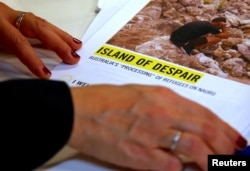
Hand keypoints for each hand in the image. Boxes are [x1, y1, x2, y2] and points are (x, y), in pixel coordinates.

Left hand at [0, 2, 81, 78]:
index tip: (46, 74)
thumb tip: (16, 77)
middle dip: (59, 43)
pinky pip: (40, 22)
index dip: (34, 59)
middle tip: (73, 57)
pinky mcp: (17, 16)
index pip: (20, 43)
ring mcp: (14, 14)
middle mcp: (9, 16)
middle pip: (40, 28)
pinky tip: (61, 38)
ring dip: (62, 36)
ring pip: (43, 23)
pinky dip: (53, 31)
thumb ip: (3, 53)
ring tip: (76, 46)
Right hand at [69, 84, 244, 170]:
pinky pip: (170, 166)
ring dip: (211, 160)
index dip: (225, 129)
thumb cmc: (107, 100)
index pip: (204, 114)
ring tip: (217, 166)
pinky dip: (181, 169)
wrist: (79, 111)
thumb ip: (166, 107)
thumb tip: (187, 122)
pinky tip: (182, 169)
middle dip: (226, 145)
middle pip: (206, 129)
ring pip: (195, 148)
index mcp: (162, 97)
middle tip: (234, 155)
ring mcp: (151, 134)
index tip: (235, 139)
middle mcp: (161, 113)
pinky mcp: (138, 155)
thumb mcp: (142, 94)